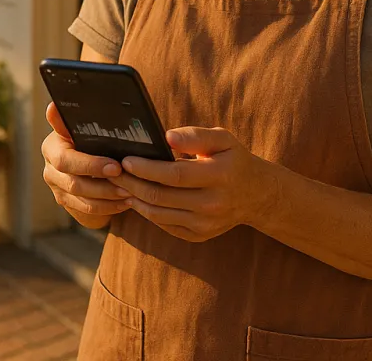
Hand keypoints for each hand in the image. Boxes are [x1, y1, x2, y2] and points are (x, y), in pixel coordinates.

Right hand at [41, 102, 130, 228]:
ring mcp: (57, 188)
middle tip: (128, 183)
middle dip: (103, 185)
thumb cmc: (94, 137)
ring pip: (82, 199)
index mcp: (53, 146)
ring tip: (131, 193)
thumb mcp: (88, 128)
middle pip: (74, 183)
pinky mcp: (67, 203)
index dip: (90, 165)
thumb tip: (53, 106)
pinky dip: (108, 207)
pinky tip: (125, 202)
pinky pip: (87, 210)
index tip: (116, 167)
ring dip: (108, 198)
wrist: (95, 158)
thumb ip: (74, 120)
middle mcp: (50, 168)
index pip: (65, 159)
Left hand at [114, 127, 279, 241]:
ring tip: (121, 185)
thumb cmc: (233, 160)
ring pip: (159, 214)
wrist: (256, 194)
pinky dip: (147, 212)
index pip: (174, 174)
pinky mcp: (200, 236)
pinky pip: (165, 225)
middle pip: (161, 196)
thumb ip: (195, 135)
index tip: (126, 160)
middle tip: (115, 172)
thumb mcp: (223, 139)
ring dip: (135, 199)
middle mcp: (213, 203)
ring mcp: (206, 224)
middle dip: (133, 183)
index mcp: (220, 175)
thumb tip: (166, 137)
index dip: (146, 168)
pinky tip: (138, 199)